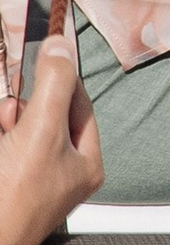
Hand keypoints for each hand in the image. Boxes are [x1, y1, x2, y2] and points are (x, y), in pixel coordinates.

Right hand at [0, 36, 102, 244]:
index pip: (79, 104)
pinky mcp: (8, 185)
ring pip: (22, 130)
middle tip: (12, 111)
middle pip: (47, 115)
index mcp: (86, 164)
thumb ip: (54, 85)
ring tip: (2, 124)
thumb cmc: (12, 197)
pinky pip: (8, 146)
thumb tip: (62, 46)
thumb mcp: (41, 132)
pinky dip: (2, 135)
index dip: (61, 79)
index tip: (42, 57)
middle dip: (26, 105)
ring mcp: (32, 181)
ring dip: (10, 118)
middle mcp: (63, 173)